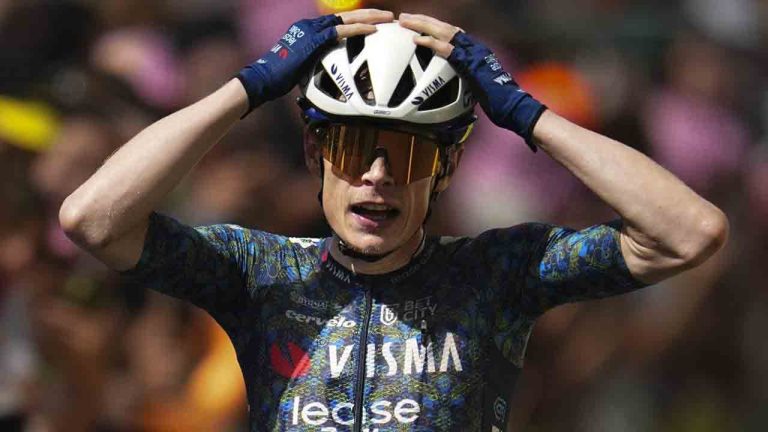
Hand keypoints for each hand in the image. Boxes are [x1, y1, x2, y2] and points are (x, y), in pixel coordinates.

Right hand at [237, 9, 393, 113]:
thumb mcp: (302, 69)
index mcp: (308, 30)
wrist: (263, 80)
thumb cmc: (279, 80)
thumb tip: (330, 78)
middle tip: (387, 16)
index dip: (357, 22)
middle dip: (368, 14)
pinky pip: (341, 31)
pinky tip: (374, 31)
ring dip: (369, 17)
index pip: (338, 22)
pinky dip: (358, 30)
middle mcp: (310, 25)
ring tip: (387, 18)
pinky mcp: (314, 40)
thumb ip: (317, 66)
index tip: (374, 25)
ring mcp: (312, 30)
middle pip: (345, 15)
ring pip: (347, 18)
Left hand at [398, 13, 545, 149]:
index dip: (433, 28)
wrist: (513, 107)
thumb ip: (465, 80)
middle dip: (423, 21)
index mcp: (476, 51)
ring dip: (422, 25)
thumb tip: (453, 86)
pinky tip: (416, 39)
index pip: (451, 33)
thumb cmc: (499, 103)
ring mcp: (474, 53)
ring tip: (405, 21)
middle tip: (405, 18)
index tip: (417, 25)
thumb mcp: (478, 87)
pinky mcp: (470, 63)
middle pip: (445, 27)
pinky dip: (430, 42)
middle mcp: (475, 47)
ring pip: (444, 31)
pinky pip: (447, 49)